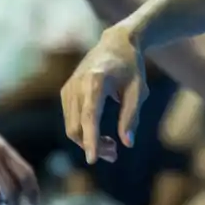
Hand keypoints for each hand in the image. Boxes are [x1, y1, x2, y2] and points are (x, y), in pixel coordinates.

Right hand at [61, 26, 147, 163]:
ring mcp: (68, 88)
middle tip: (114, 154)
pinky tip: (100, 136)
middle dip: (93, 145)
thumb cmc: (131, 67)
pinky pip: (71, 120)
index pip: (90, 116)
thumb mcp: (139, 90)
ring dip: (88, 142)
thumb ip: (132, 116)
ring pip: (71, 127)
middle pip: (77, 127)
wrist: (115, 43)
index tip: (93, 160)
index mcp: (96, 81)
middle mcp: (77, 84)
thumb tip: (127, 143)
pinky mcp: (66, 92)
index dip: (91, 139)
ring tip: (112, 147)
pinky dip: (83, 132)